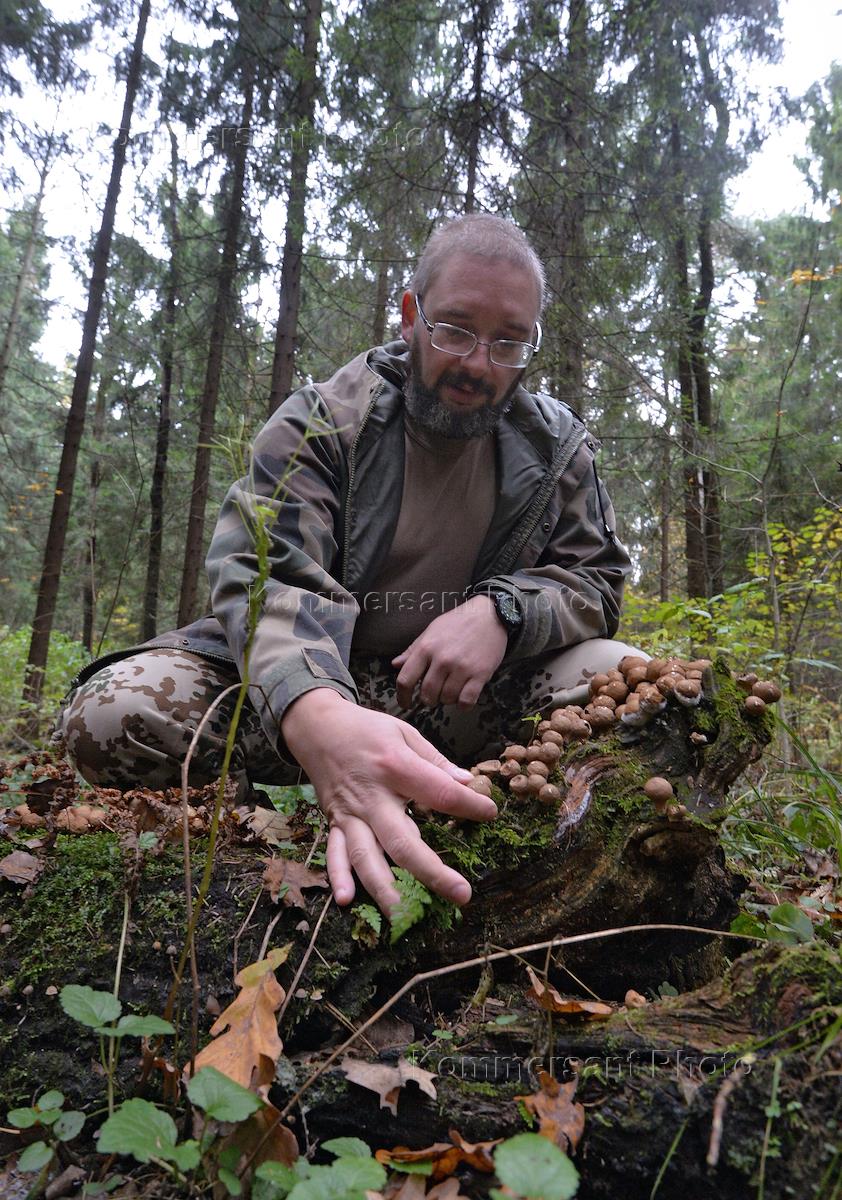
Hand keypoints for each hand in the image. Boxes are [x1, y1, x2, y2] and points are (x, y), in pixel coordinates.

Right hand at [280, 689, 496, 914]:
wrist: (317, 726)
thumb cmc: (366, 729)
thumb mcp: (405, 732)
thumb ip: (435, 761)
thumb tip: (466, 782)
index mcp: (394, 766)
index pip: (438, 792)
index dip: (468, 805)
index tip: (490, 813)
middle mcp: (371, 796)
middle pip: (401, 840)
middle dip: (431, 871)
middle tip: (462, 894)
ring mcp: (350, 813)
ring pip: (366, 856)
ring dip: (385, 889)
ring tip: (405, 915)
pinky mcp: (334, 822)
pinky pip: (335, 853)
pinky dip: (339, 876)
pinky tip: (347, 900)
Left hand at [392, 595, 507, 709]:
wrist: (489, 615)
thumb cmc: (457, 623)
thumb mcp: (431, 631)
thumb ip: (412, 650)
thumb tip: (395, 665)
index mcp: (426, 648)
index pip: (405, 680)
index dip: (402, 696)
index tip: (406, 703)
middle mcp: (442, 659)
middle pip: (427, 694)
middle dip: (429, 699)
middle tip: (434, 695)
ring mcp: (461, 668)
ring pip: (447, 699)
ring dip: (447, 699)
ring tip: (451, 690)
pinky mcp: (480, 674)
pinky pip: (467, 700)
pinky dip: (463, 704)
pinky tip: (464, 697)